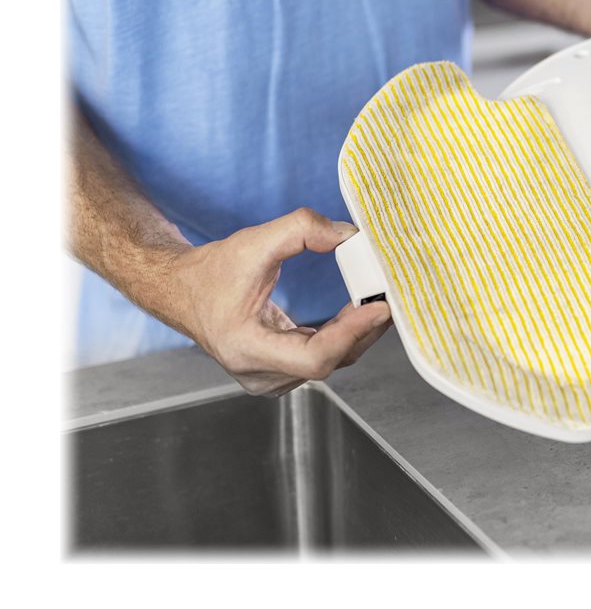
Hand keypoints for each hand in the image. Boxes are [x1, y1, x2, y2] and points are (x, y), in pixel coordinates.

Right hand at [168, 207, 391, 395]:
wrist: (182, 291)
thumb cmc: (211, 272)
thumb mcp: (253, 242)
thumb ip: (301, 229)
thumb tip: (348, 236)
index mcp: (246, 349)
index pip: (314, 358)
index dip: (352, 333)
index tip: (379, 308)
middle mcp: (259, 374)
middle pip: (329, 361)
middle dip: (363, 329)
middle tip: (390, 296)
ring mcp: (269, 379)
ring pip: (330, 362)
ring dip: (358, 333)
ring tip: (379, 300)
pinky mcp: (279, 372)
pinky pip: (322, 358)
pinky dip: (344, 335)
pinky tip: (359, 311)